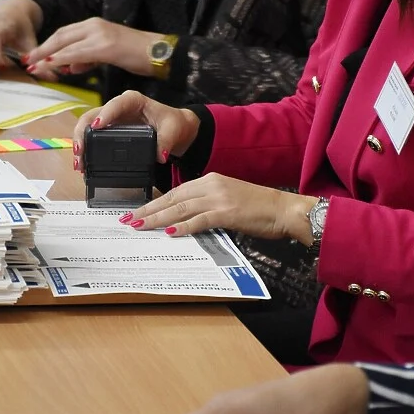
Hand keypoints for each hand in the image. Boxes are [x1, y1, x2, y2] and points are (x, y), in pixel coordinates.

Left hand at [25, 18, 161, 77]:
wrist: (158, 52)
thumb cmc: (134, 55)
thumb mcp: (105, 55)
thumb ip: (86, 59)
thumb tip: (69, 66)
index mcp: (93, 25)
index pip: (63, 34)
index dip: (46, 45)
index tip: (33, 56)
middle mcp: (94, 26)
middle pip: (60, 36)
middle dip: (41, 50)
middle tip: (27, 62)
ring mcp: (99, 34)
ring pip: (66, 44)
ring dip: (48, 56)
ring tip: (36, 67)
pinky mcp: (106, 46)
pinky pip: (78, 53)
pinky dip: (62, 59)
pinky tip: (53, 65)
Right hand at [71, 90, 200, 171]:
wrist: (174, 131)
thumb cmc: (172, 123)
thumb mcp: (173, 129)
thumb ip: (167, 140)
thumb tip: (160, 155)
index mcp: (132, 101)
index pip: (116, 103)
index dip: (105, 114)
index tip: (97, 125)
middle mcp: (117, 108)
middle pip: (92, 115)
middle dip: (82, 132)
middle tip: (80, 150)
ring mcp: (110, 121)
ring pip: (87, 127)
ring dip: (80, 143)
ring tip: (79, 163)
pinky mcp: (107, 133)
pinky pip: (91, 139)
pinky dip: (85, 151)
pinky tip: (83, 165)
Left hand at [122, 173, 318, 241]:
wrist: (285, 210)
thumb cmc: (259, 209)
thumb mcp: (228, 200)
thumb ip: (206, 206)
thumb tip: (184, 220)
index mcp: (211, 180)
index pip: (175, 191)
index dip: (154, 202)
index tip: (137, 211)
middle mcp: (212, 185)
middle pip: (172, 198)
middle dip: (148, 210)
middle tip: (128, 220)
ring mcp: (220, 198)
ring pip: (181, 208)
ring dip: (158, 219)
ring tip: (140, 227)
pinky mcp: (228, 212)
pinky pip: (200, 220)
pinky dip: (184, 227)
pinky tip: (170, 233)